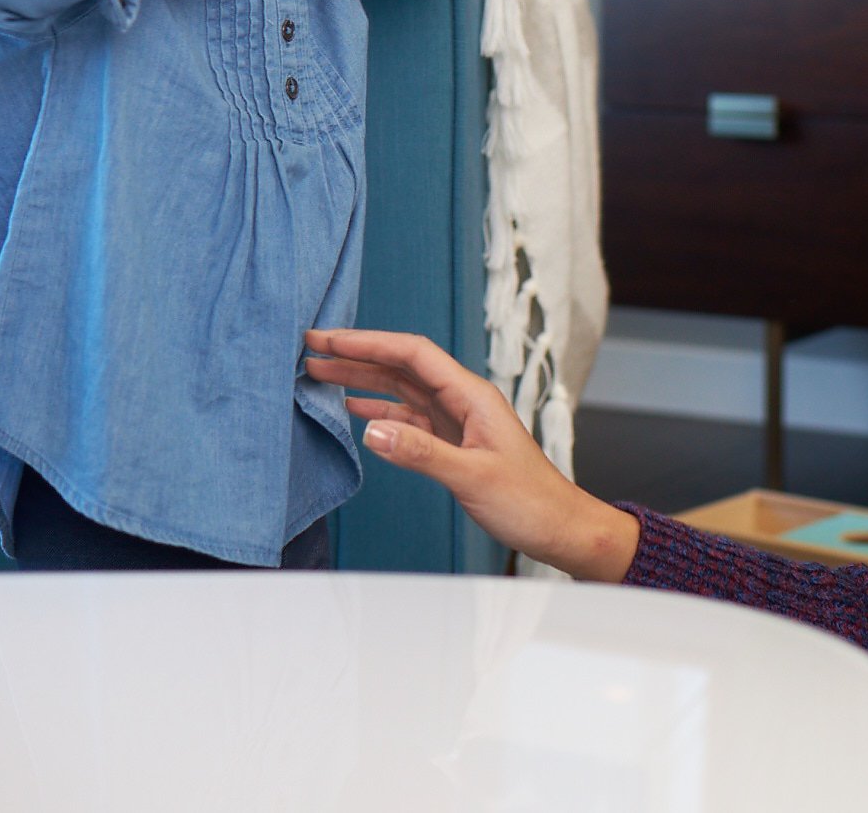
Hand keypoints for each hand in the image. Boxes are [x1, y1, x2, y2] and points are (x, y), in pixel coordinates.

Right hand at [303, 328, 640, 580]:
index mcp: (471, 395)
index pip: (412, 354)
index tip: (328, 339)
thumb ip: (421, 454)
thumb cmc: (528, 501)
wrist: (557, 527)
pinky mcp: (451, 443)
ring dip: (360, 380)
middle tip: (310, 350)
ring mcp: (455, 421)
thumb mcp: (473, 477)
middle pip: (400, 366)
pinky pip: (407, 418)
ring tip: (318, 375)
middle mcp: (461, 400)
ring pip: (399, 390)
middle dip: (355, 355)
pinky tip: (352, 410)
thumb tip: (371, 430)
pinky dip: (377, 412)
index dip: (367, 342)